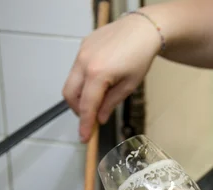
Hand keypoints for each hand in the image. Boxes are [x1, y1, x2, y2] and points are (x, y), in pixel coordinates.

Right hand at [62, 13, 161, 141]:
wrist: (142, 29)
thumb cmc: (140, 56)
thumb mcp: (129, 86)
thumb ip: (111, 103)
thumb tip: (99, 118)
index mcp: (98, 74)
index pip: (87, 106)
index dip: (85, 124)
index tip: (85, 137)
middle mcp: (85, 62)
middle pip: (70, 95)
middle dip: (78, 110)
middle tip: (91, 118)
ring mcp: (81, 52)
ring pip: (71, 82)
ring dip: (80, 95)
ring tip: (97, 99)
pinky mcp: (83, 46)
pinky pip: (76, 69)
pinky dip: (83, 80)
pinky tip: (98, 81)